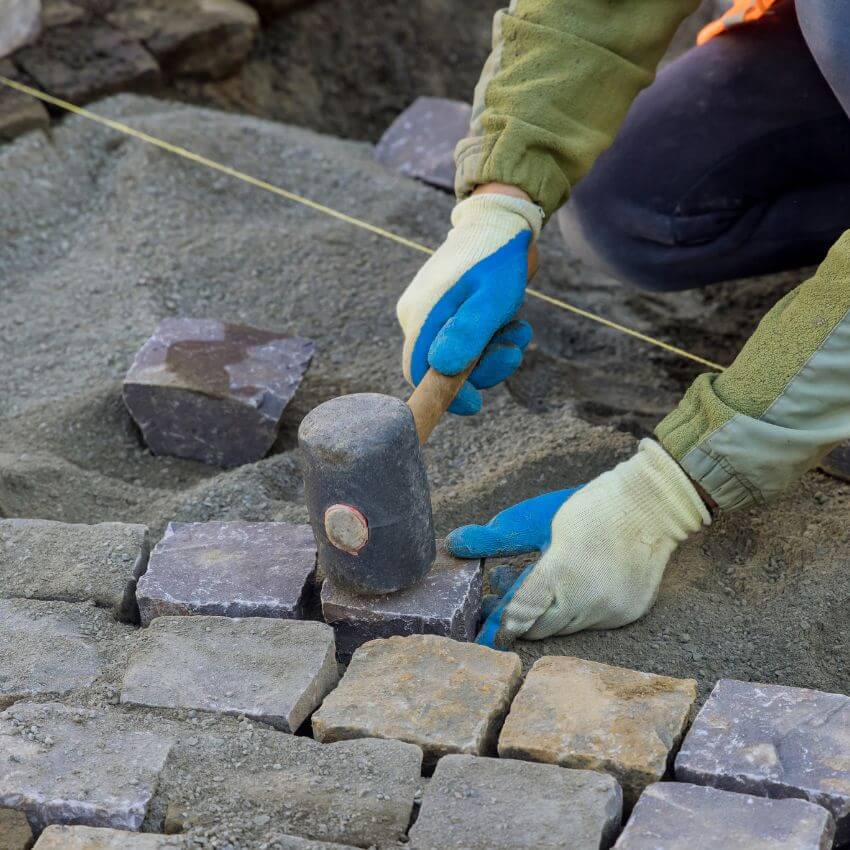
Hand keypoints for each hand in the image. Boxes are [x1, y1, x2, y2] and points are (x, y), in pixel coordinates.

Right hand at [396, 192, 542, 414]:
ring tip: (519, 331)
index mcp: (421, 314)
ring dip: (494, 352)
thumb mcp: (490, 298)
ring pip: (461, 355)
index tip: (476, 403)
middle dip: (483, 368)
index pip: (418, 371)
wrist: (505, 220)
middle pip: (443, 366)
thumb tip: (443, 369)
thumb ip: (467, 333)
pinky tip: (514, 323)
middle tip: (512, 351)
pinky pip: (469, 340)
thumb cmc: (497, 257)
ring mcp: (435, 313)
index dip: (444, 394)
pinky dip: (493, 339)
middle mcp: (420, 317)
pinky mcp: (452, 311)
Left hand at [446, 440, 710, 647]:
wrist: (653, 505)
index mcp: (562, 571)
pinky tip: (567, 587)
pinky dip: (574, 610)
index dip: (498, 624)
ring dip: (544, 613)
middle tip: (495, 598)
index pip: (520, 612)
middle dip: (516, 617)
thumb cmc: (591, 506)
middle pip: (541, 627)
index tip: (482, 629)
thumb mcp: (537, 518)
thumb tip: (454, 545)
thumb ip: (496, 539)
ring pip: (565, 628)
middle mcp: (588, 599)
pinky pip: (591, 623)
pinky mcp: (629, 614)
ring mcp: (611, 610)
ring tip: (529, 581)